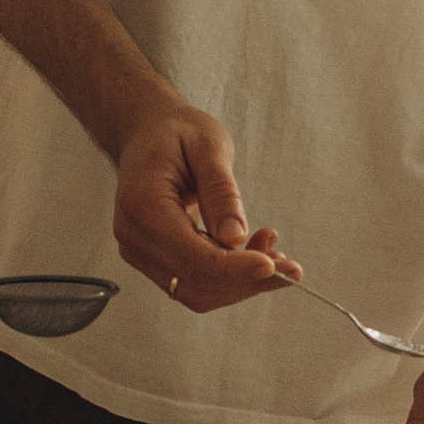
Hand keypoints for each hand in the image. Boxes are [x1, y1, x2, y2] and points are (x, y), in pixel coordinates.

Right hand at [110, 99, 296, 312]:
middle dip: (246, 280)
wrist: (147, 132)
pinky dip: (229, 277)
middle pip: (195, 282)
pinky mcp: (153, 259)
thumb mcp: (207, 146)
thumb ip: (221, 192)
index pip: (192, 255)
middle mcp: (133, 235)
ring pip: (196, 292)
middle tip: (290, 265)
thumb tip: (235, 237)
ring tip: (275, 253)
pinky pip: (193, 282)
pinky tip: (254, 254)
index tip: (274, 266)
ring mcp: (139, 251)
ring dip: (241, 283)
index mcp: (142, 203)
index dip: (235, 268)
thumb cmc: (176, 131)